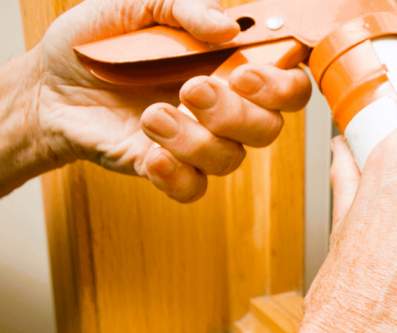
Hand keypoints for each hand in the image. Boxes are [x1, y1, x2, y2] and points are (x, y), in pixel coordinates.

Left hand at [32, 0, 311, 201]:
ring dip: (195, 139)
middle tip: (193, 90)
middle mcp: (223, 109)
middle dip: (236, 114)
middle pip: (268, 129)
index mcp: (229, 66)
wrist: (47, 85)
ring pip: (229, 159)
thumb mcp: (134, 4)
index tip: (247, 74)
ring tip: (152, 116)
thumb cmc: (95, 43)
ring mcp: (198, 142)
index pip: (287, 85)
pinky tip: (150, 154)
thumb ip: (183, 6)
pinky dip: (176, 175)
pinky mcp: (168, 170)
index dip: (282, 87)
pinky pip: (193, 188)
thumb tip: (228, 28)